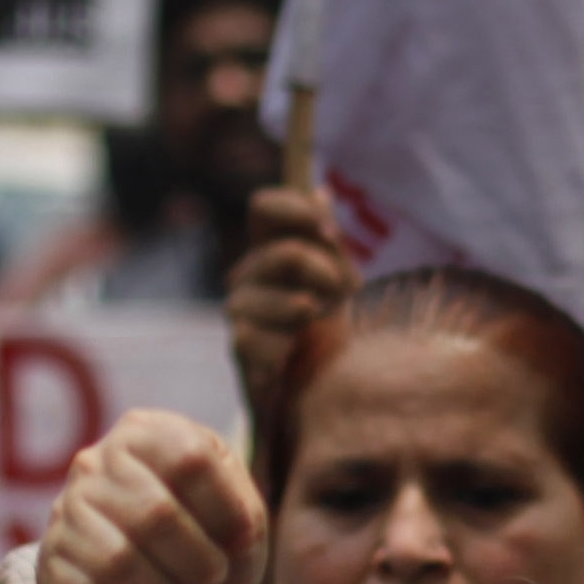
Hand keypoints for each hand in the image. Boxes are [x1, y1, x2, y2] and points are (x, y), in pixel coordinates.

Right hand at [40, 409, 266, 583]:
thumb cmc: (211, 556)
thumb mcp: (245, 528)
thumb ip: (243, 514)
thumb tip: (229, 529)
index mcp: (145, 434)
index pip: (189, 458)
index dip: (226, 510)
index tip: (239, 538)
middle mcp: (95, 462)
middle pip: (155, 513)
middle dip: (198, 561)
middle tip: (208, 576)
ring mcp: (64, 512)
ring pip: (117, 560)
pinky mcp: (48, 566)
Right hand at [226, 186, 356, 407]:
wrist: (316, 392)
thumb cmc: (328, 331)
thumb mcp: (338, 280)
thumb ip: (328, 240)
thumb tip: (321, 191)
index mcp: (271, 247)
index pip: (264, 207)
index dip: (295, 211)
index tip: (331, 233)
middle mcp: (249, 273)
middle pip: (285, 253)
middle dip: (326, 272)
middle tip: (344, 294)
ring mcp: (239, 309)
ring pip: (279, 296)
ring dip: (308, 312)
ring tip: (316, 325)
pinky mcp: (240, 346)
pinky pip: (259, 338)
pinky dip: (286, 349)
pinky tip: (290, 356)